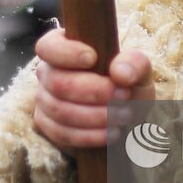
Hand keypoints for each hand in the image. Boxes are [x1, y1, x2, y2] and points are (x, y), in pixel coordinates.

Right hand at [33, 28, 153, 153]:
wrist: (125, 116)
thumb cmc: (127, 85)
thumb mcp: (138, 70)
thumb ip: (134, 63)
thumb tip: (119, 72)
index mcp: (62, 47)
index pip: (49, 47)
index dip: (66, 53)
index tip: (93, 58)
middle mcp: (47, 72)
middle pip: (58, 83)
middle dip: (93, 91)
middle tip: (123, 96)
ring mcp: (43, 100)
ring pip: (61, 110)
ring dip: (96, 116)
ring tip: (124, 115)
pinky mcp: (47, 125)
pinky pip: (62, 133)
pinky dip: (90, 135)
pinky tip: (112, 133)